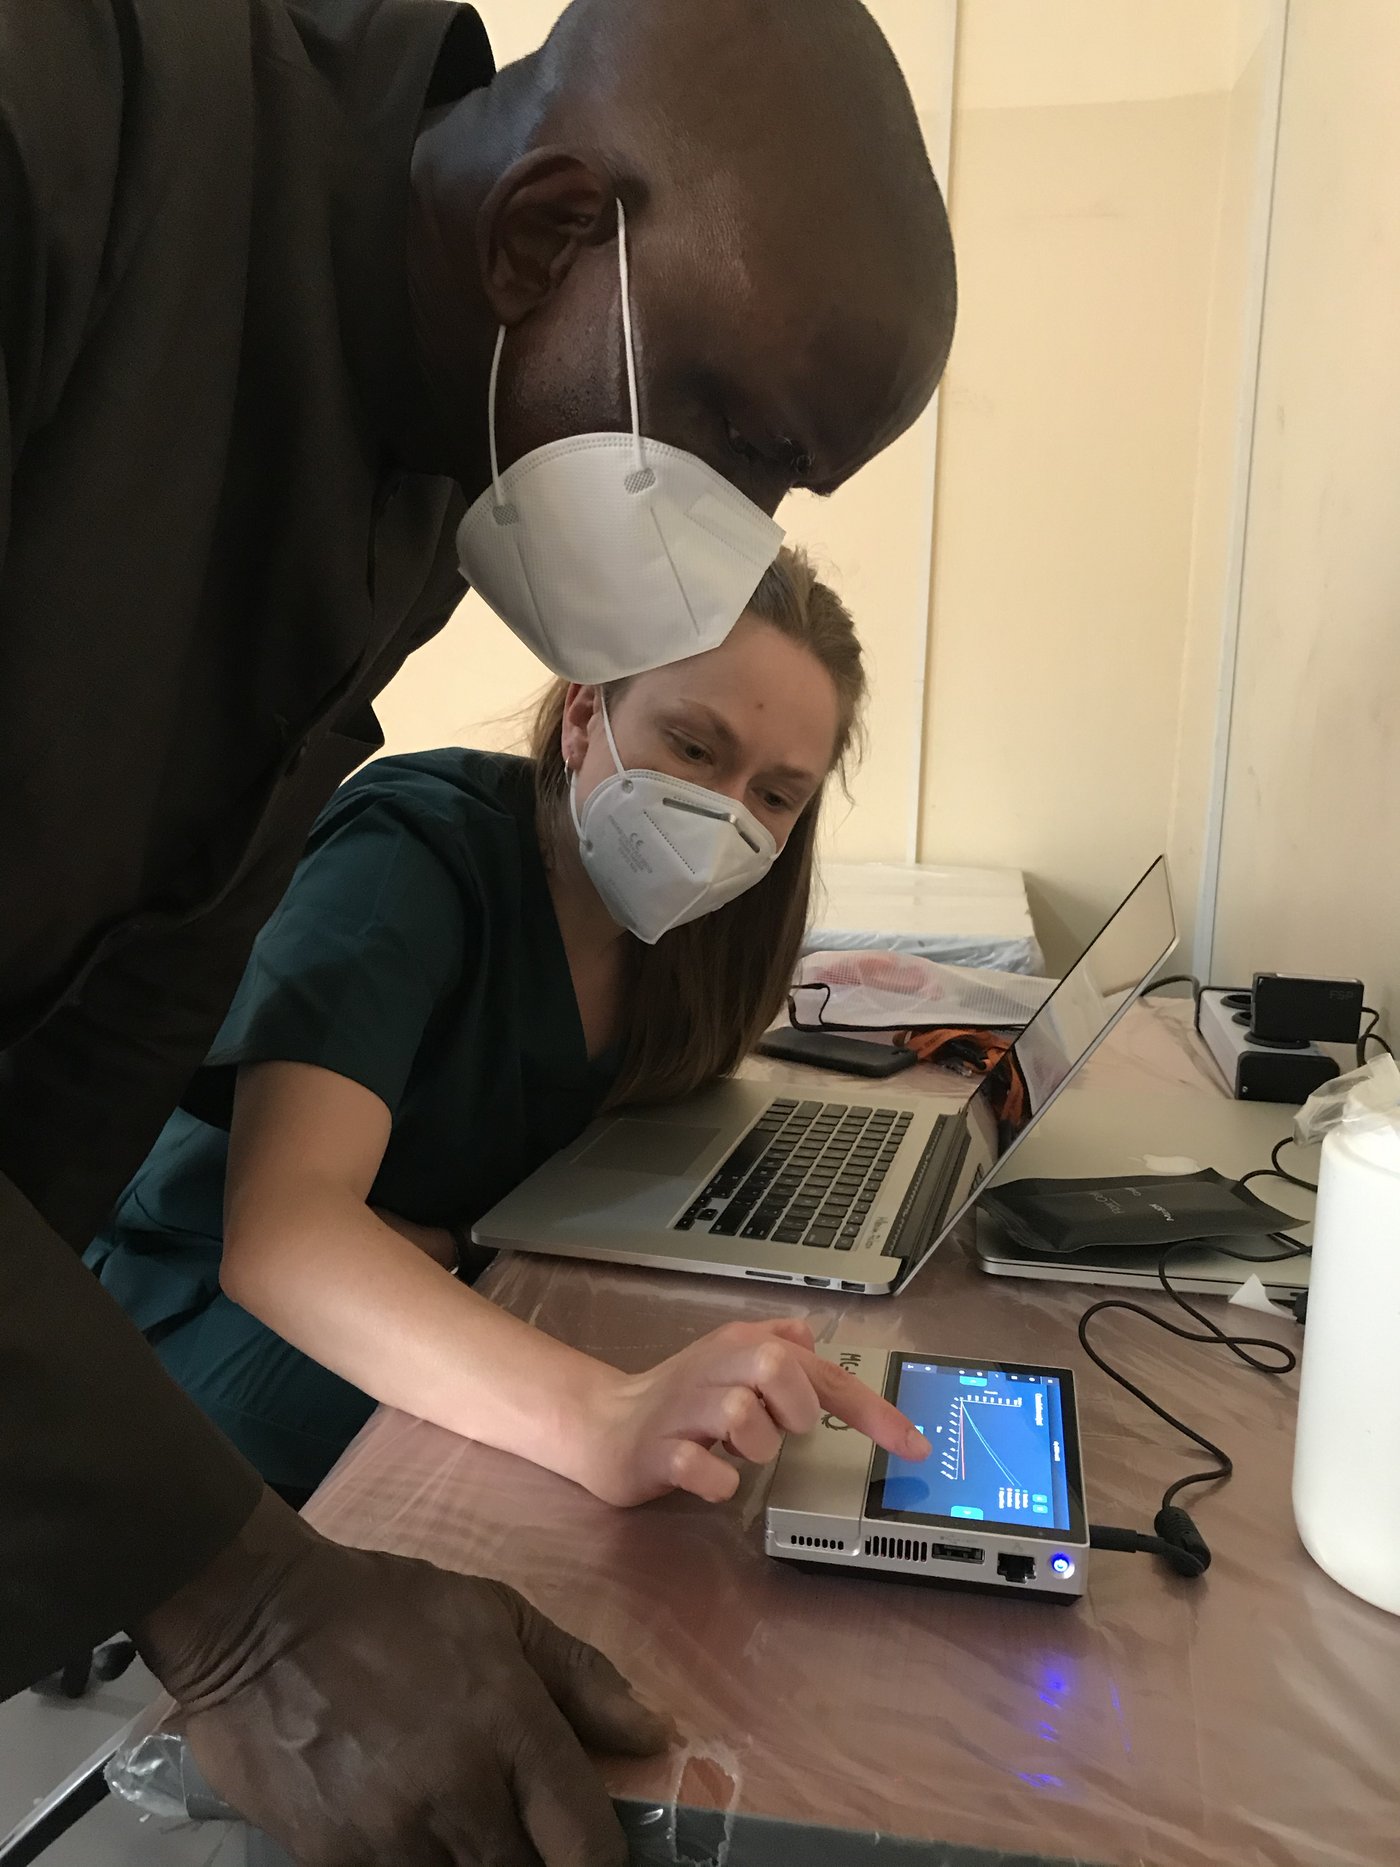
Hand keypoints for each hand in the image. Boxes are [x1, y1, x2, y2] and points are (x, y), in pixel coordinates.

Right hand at [133, 1489, 666, 1865]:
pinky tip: (408, 1825)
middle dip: (537, 1858)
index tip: (594, 1852)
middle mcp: (461, 1795)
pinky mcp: (335, 1866)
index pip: (588, 1845)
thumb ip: (581, 1677)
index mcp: (511, 1726)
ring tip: (462, 1817)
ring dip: (476, 1864)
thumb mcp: (495, 1613)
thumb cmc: (388, 1609)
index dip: (604, 1863)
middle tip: (520, 1821)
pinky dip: (416, 1865)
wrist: (259, 1626)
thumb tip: (654, 1734)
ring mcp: (395, 1841)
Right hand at [573, 1318, 929, 1506]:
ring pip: (744, 1418)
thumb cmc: (682, 1399)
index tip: (912, 1444)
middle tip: (778, 1429)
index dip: (873, 1410)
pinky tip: (711, 1477)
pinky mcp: (659, 1451)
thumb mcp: (733, 1363)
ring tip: (736, 1452)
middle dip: (795, 1409)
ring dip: (756, 1448)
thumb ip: (779, 1346)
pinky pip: (704, 1467)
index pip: (821, 1371)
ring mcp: (685, 1410)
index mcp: (742, 1346)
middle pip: (780, 1368)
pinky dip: (719, 1480)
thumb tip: (812, 1336)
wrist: (604, 1424)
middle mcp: (716, 1368)